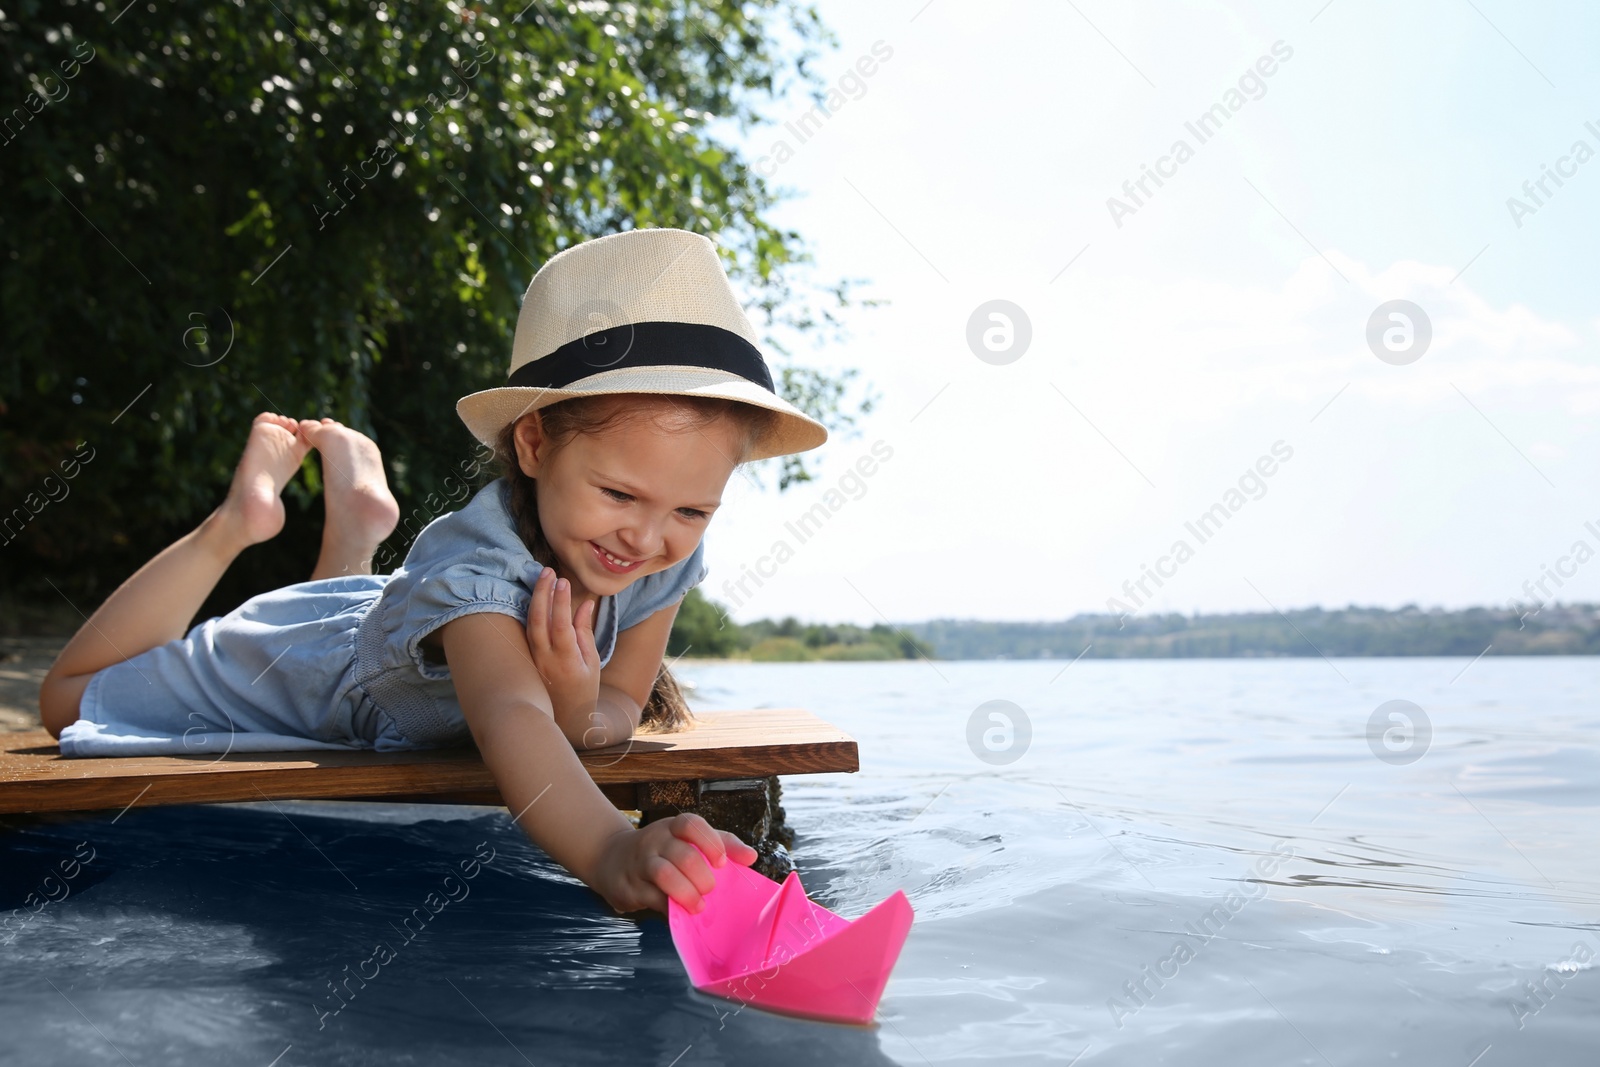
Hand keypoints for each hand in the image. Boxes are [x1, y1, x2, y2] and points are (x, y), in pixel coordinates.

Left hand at [525, 567, 600, 719]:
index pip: (560, 626)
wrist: (564, 718)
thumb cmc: (583, 690)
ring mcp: (533, 659)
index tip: (563, 581)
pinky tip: (536, 596)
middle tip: (547, 570)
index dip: (561, 602)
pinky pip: (527, 631)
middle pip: (539, 621)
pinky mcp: (527, 659)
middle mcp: (545, 659)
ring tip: (542, 577)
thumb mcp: (592, 662)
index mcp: (566, 660)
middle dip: (542, 593)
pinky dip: (531, 611)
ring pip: (529, 624)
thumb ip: (585, 632)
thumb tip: (584, 604)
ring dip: (535, 599)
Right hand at [589, 813, 759, 914]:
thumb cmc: (663, 850)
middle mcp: (655, 841)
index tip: (721, 863)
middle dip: (702, 877)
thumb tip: (751, 857)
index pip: (690, 824)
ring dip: (687, 894)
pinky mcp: (629, 887)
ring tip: (698, 906)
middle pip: (683, 855)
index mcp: (673, 827)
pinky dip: (670, 909)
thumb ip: (722, 844)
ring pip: (665, 875)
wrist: (612, 859)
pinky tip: (679, 914)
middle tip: (710, 890)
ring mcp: (640, 863)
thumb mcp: (688, 840)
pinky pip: (652, 899)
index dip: (710, 842)